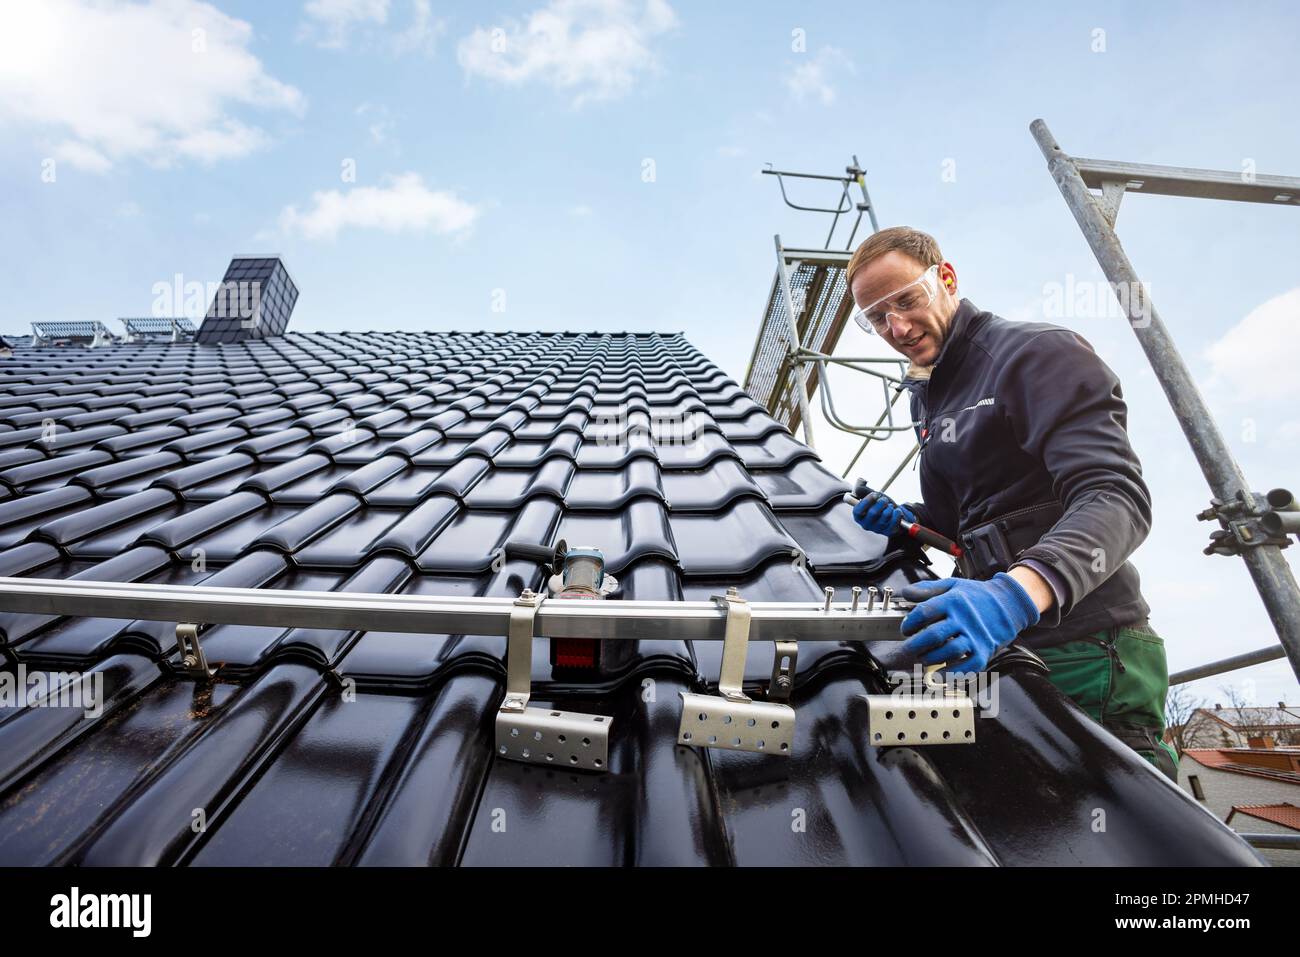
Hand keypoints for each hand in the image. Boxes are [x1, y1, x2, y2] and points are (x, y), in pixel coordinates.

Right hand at [851, 489, 915, 536]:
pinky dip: (897, 513)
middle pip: (873, 513)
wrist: (892, 515)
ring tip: (890, 506)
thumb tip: (857, 489)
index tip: (875, 494)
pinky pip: (894, 521)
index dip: (866, 501)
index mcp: (858, 516)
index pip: (858, 511)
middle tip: (884, 499)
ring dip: (889, 507)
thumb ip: (864, 492)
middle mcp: (866, 525)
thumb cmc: (879, 505)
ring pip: (885, 516)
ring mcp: (877, 530)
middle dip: (881, 503)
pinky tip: (897, 511)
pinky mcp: (888, 532)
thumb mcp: (872, 497)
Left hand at [897, 573, 1040, 673]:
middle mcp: (964, 619)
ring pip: (949, 651)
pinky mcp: (984, 651)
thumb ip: (927, 588)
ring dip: (931, 658)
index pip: (924, 613)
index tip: (906, 629)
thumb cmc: (977, 595)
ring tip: (923, 658)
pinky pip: (968, 666)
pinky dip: (952, 673)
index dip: (910, 623)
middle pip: (933, 635)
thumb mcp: (952, 585)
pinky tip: (939, 674)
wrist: (1009, 603)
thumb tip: (905, 592)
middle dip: (914, 645)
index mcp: (953, 601)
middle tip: (907, 649)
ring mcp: (975, 636)